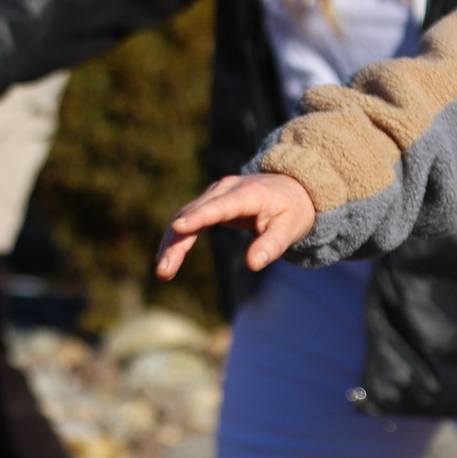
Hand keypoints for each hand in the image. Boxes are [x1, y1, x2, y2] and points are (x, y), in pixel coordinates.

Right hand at [155, 172, 317, 279]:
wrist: (291, 186)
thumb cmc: (293, 209)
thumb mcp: (291, 229)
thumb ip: (272, 246)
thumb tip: (253, 265)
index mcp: (247, 194)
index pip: (219, 207)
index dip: (198, 217)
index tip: (178, 227)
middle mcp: (224, 190)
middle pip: (193, 214)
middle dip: (176, 242)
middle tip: (164, 270)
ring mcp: (214, 194)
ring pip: (184, 216)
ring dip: (171, 243)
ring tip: (163, 271)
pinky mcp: (209, 202)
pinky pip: (187, 218)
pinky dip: (177, 238)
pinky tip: (168, 256)